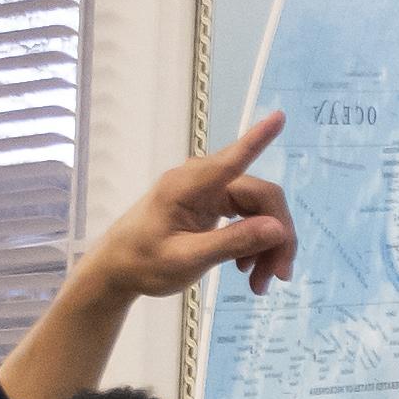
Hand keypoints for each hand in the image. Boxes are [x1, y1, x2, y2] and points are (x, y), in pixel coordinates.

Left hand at [83, 119, 297, 307]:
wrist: (118, 269)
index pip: (233, 160)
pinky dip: (254, 244)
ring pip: (258, 210)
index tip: (279, 116)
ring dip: (267, 245)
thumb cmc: (143, 263)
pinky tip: (247, 268)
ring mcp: (208, 192)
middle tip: (280, 275)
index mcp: (188, 186)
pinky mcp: (212, 205)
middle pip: (260, 197)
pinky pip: (246, 218)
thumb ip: (232, 242)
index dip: (259, 139)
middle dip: (276, 236)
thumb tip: (278, 229)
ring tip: (260, 283)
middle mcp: (202, 181)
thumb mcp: (187, 259)